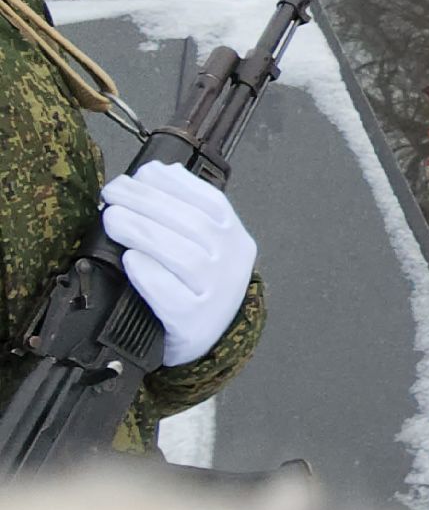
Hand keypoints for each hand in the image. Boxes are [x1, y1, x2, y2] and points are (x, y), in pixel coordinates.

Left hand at [101, 162, 257, 365]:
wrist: (208, 338)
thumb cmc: (198, 285)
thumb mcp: (206, 246)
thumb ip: (187, 210)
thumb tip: (160, 172)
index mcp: (235, 238)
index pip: (211, 202)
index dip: (175, 185)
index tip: (140, 173)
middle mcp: (232, 263)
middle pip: (193, 224)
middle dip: (147, 202)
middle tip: (112, 192)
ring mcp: (217, 293)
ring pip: (183, 256)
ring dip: (143, 231)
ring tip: (112, 218)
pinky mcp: (193, 320)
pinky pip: (171, 294)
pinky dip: (149, 273)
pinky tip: (131, 259)